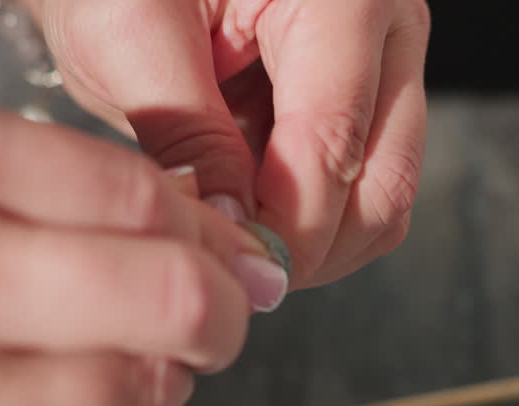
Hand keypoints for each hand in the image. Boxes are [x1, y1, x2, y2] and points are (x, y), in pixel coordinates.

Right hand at [0, 95, 273, 405]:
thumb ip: (23, 170)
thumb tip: (169, 218)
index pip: (133, 192)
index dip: (197, 220)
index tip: (212, 241)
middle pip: (172, 295)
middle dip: (224, 303)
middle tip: (221, 305)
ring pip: (145, 389)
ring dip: (163, 372)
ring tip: (124, 354)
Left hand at [28, 0, 430, 288]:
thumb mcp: (129, 32)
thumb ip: (186, 131)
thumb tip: (232, 231)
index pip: (332, 144)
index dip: (277, 227)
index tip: (218, 261)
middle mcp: (388, 28)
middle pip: (382, 186)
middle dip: (304, 246)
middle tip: (225, 264)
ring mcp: (388, 68)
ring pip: (382, 203)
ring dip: (311, 242)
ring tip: (230, 232)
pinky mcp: (371, 103)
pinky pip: (363, 194)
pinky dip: (311, 223)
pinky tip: (248, 210)